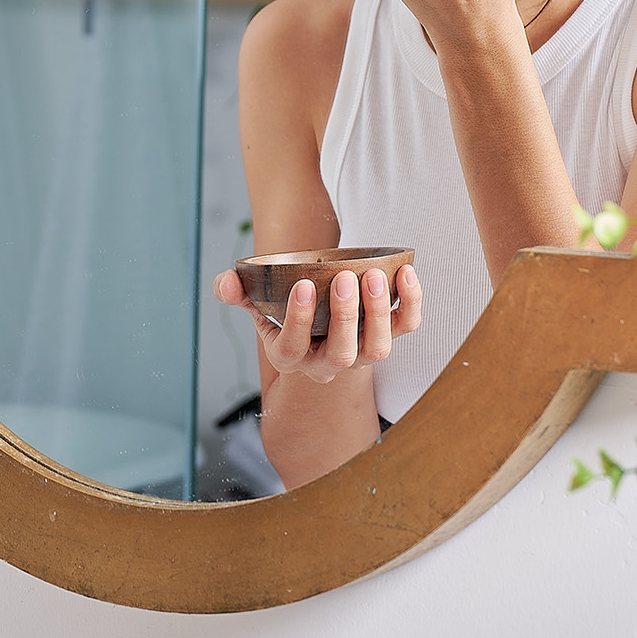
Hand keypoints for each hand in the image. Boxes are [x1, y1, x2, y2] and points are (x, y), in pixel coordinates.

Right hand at [214, 264, 421, 383]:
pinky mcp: (387, 337)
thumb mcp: (259, 307)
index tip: (304, 285)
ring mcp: (361, 353)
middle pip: (342, 354)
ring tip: (374, 276)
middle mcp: (329, 363)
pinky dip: (411, 303)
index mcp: (292, 356)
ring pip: (377, 348)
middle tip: (345, 278)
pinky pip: (406, 327)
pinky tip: (407, 273)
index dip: (299, 319)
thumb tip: (225, 282)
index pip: (294, 346)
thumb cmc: (288, 315)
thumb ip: (239, 293)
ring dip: (379, 313)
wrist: (323, 331)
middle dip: (346, 317)